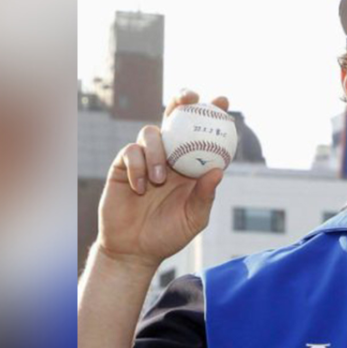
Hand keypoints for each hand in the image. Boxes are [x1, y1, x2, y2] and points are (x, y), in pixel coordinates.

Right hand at [95, 90, 228, 268]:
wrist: (134, 249)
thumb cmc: (168, 235)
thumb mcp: (193, 219)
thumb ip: (205, 196)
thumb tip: (219, 171)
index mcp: (191, 166)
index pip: (203, 135)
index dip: (212, 115)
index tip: (222, 101)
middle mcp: (170, 157)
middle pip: (175, 119)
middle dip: (182, 101)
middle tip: (189, 97)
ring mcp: (146, 159)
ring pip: (151, 133)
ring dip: (158, 152)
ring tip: (160, 179)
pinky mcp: (124, 165)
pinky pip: (131, 152)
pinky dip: (138, 166)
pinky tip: (141, 187)